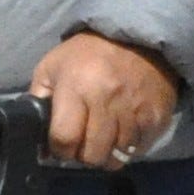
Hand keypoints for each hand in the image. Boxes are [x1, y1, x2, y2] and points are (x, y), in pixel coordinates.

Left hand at [30, 32, 177, 170]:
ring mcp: (135, 110)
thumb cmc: (86, 55)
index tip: (61, 146)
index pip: (65, 138)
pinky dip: (129, 149)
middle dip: (83, 156)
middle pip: (92, 155)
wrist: (136, 38)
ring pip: (117, 157)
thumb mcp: (51, 68)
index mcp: (76, 87)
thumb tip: (36, 140)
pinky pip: (140, 149)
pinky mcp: (157, 116)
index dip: (59, 149)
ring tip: (102, 140)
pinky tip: (122, 135)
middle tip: (83, 144)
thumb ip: (38, 100)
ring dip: (106, 155)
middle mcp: (107, 101)